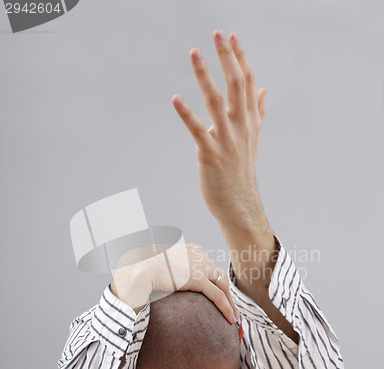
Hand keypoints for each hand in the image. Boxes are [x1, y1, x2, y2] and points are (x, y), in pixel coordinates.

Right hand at [110, 243, 238, 323]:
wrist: (138, 268)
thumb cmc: (142, 268)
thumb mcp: (159, 264)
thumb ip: (168, 270)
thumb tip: (164, 280)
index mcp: (190, 250)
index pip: (209, 266)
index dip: (216, 281)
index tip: (219, 294)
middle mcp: (198, 255)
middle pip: (219, 275)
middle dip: (227, 292)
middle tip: (231, 307)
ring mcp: (199, 266)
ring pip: (222, 285)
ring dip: (230, 302)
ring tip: (233, 317)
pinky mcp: (198, 279)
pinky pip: (217, 295)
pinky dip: (226, 307)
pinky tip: (230, 318)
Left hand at [172, 30, 267, 228]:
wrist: (239, 203)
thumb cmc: (241, 170)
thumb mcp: (253, 138)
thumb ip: (257, 112)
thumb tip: (264, 90)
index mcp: (250, 121)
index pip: (248, 83)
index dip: (240, 58)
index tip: (231, 36)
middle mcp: (241, 127)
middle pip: (236, 85)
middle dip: (227, 58)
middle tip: (217, 33)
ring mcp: (226, 140)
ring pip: (216, 102)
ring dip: (205, 76)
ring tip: (195, 53)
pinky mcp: (210, 154)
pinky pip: (197, 130)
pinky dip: (186, 114)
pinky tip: (175, 98)